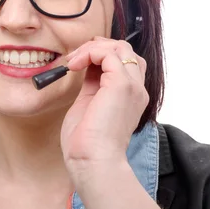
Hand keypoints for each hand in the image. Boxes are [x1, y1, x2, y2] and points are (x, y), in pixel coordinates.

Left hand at [60, 36, 148, 177]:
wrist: (93, 161)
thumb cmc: (86, 143)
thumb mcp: (89, 105)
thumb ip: (92, 84)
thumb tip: (84, 66)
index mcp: (130, 97)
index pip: (124, 62)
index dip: (101, 55)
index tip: (78, 61)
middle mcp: (136, 90)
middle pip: (125, 50)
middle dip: (97, 47)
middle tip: (74, 58)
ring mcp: (132, 86)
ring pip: (120, 47)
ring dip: (92, 48)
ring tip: (73, 61)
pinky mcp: (121, 84)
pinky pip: (108, 53)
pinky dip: (89, 53)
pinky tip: (74, 65)